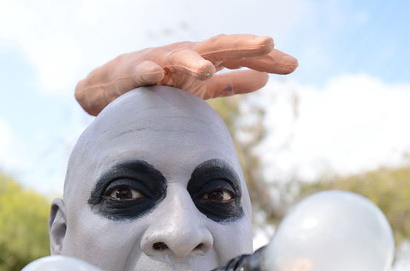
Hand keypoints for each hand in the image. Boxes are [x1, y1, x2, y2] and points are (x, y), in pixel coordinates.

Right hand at [75, 34, 297, 115]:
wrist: (116, 88)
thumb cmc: (163, 86)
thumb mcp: (201, 86)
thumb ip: (231, 83)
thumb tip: (264, 78)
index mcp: (205, 60)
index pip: (240, 55)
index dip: (266, 58)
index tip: (293, 65)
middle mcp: (186, 56)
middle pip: (218, 47)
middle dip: (242, 45)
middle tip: (269, 44)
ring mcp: (160, 62)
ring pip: (180, 58)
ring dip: (194, 62)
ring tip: (209, 69)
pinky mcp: (134, 74)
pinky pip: (142, 72)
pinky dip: (149, 72)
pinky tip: (156, 76)